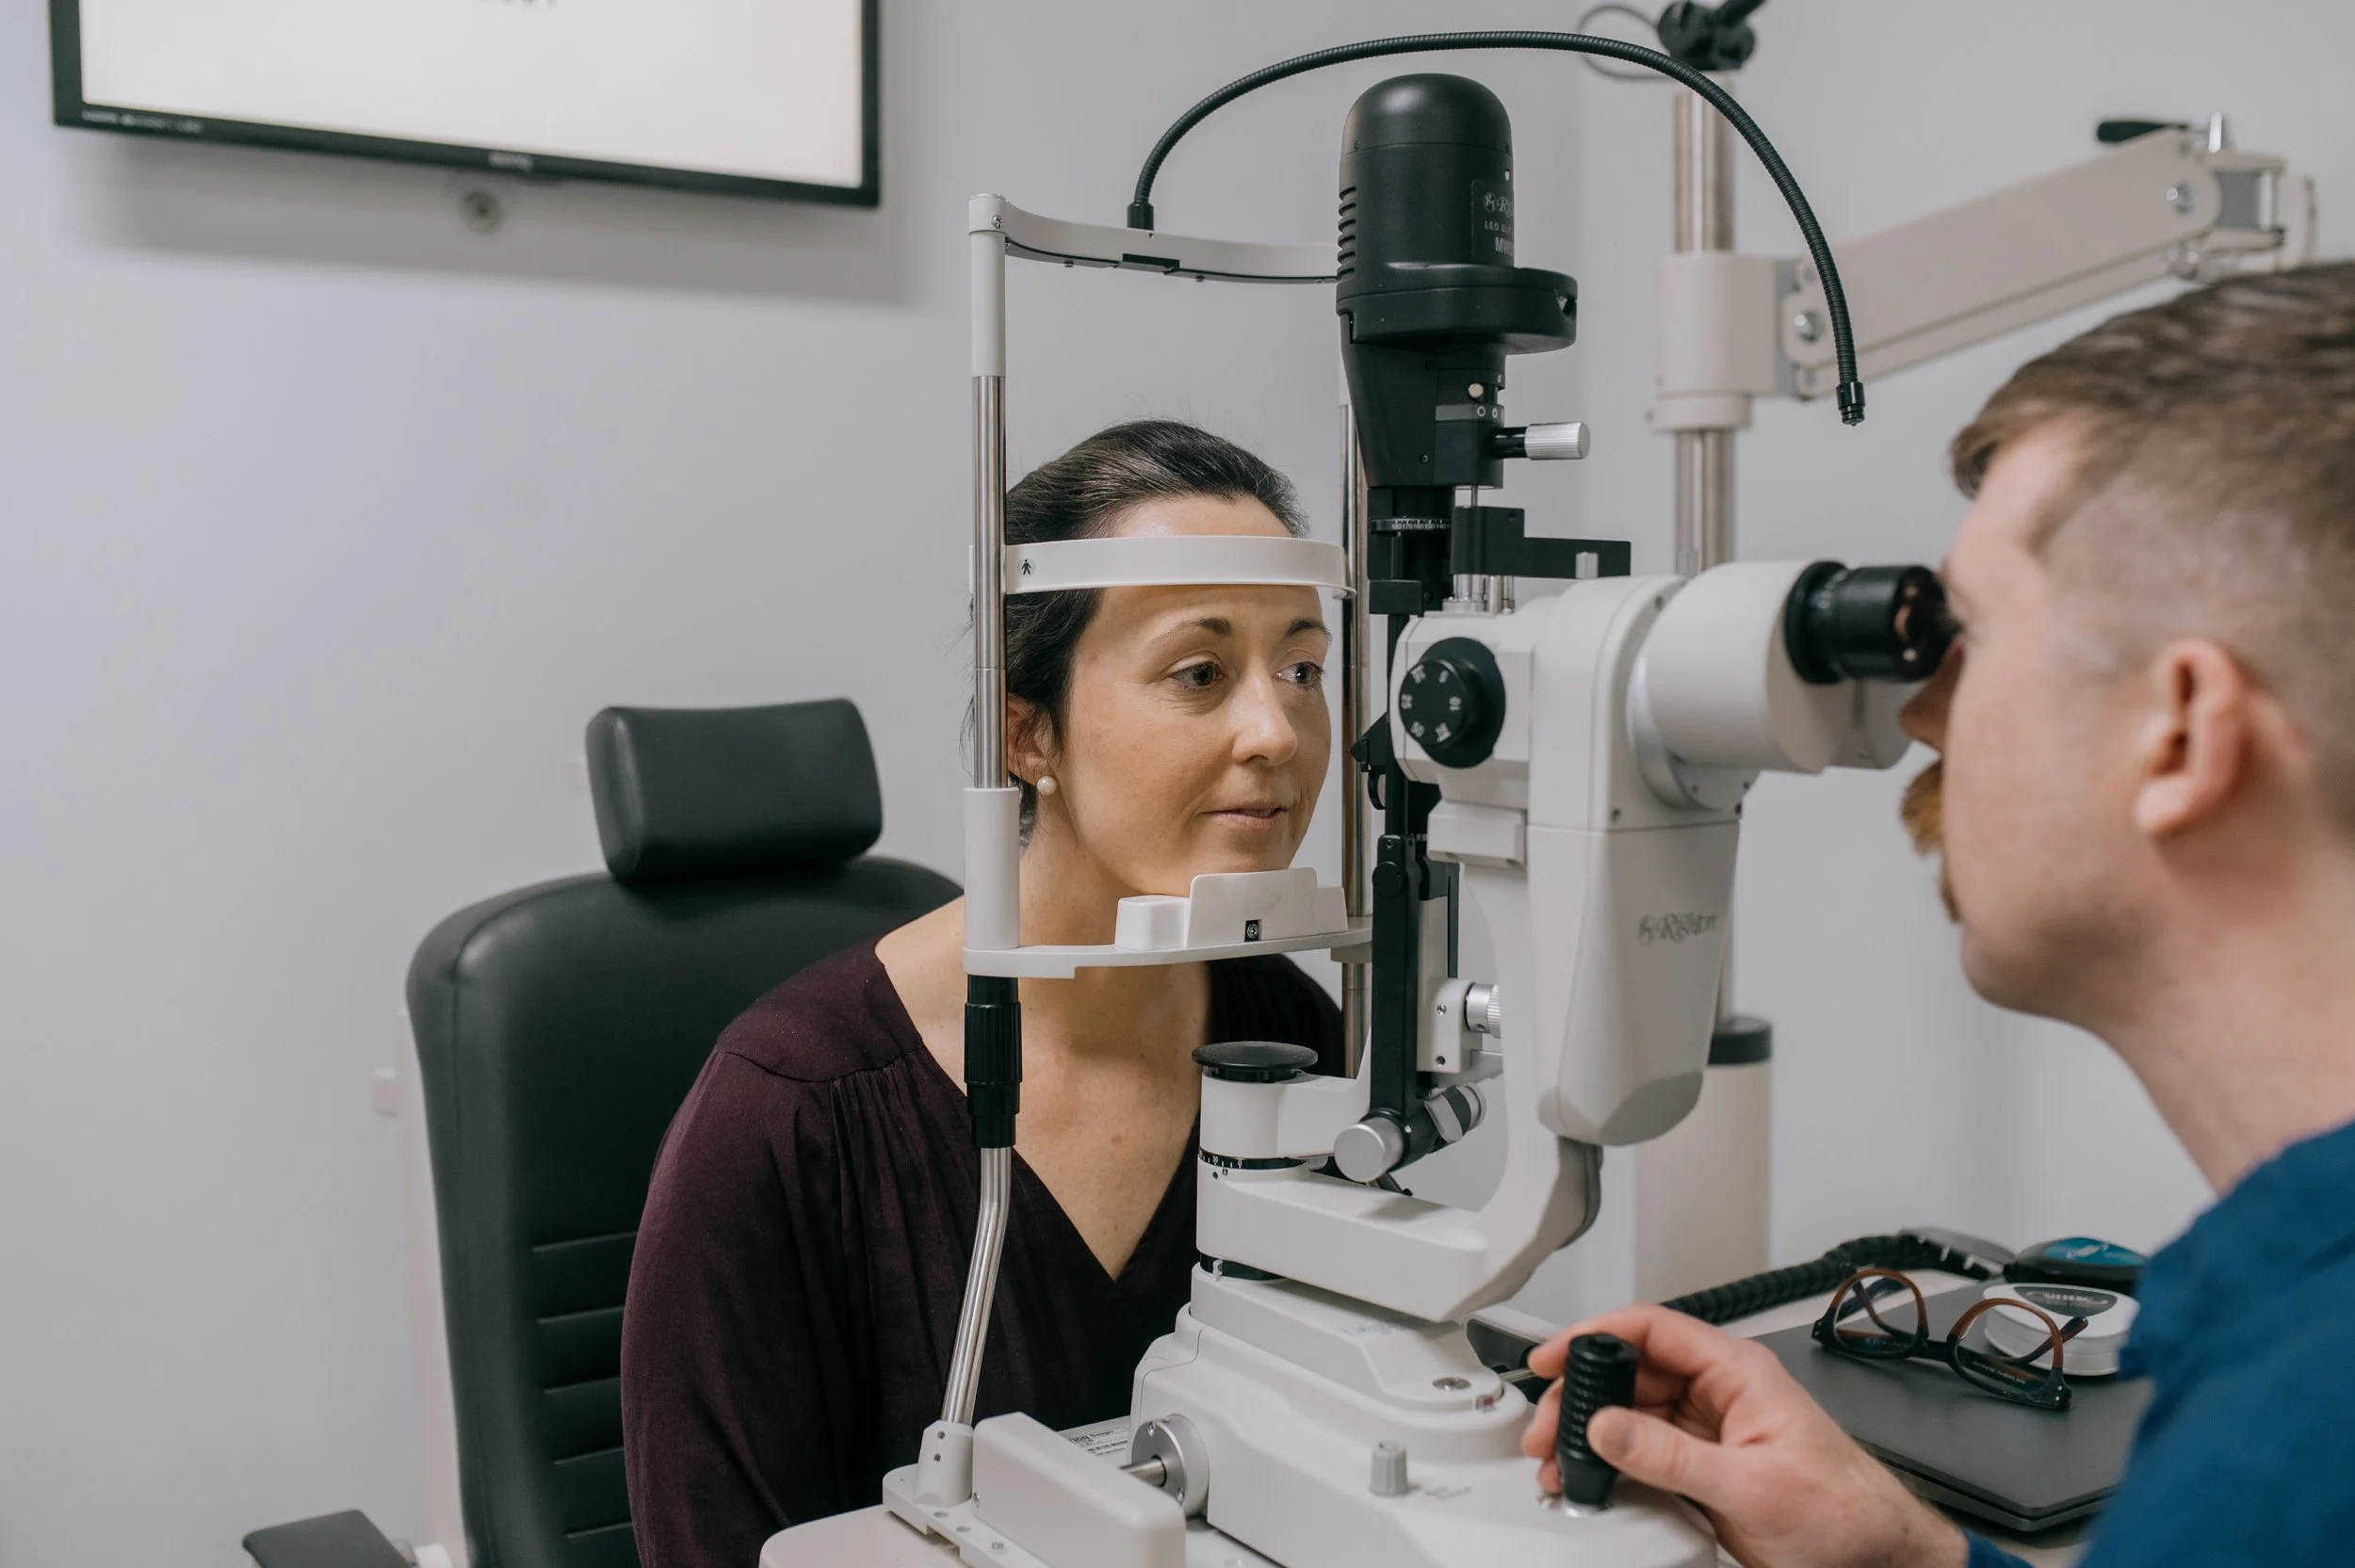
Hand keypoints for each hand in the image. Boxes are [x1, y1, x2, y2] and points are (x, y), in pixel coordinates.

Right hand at [1520, 1304, 1967, 1567]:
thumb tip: (1608, 1427)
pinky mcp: (1705, 1468)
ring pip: (1633, 1415)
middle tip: (1547, 1430)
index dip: (1593, 1336)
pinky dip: (1613, 1464)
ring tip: (1560, 1460)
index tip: (1552, 1359)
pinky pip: (1646, 1453)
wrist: (1878, 1558)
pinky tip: (1594, 1478)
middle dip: (1581, 1396)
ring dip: (1593, 1434)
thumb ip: (1672, 1457)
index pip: (1650, 1330)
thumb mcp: (1750, 1486)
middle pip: (1631, 1373)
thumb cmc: (1844, 1511)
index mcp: (1737, 1372)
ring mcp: (1710, 1431)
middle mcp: (1719, 1394)